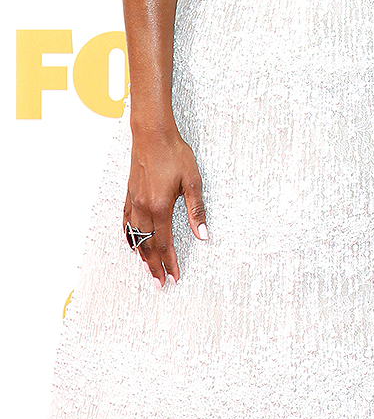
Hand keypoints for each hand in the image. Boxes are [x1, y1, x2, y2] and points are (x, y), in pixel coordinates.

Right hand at [123, 131, 206, 285]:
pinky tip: (132, 244)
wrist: (152, 135)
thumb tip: (204, 234)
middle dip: (155, 266)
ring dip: (142, 256)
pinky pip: (126, 223)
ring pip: (135, 237)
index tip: (174, 277)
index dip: (170, 262)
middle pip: (148, 245)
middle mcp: (143, 208)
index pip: (165, 243)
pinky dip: (130, 237)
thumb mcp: (192, 181)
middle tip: (160, 283)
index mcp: (160, 207)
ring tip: (148, 270)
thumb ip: (197, 210)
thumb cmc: (174, 154)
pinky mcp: (129, 195)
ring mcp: (133, 202)